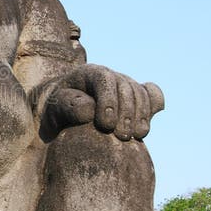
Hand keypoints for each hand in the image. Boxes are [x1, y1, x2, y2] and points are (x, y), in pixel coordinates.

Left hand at [41, 64, 163, 141]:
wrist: (63, 112)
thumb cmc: (57, 109)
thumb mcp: (55, 108)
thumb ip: (68, 107)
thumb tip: (89, 110)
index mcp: (89, 73)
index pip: (104, 80)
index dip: (109, 100)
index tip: (105, 125)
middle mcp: (110, 76)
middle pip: (126, 88)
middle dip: (126, 113)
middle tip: (121, 137)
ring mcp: (126, 85)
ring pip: (141, 94)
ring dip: (141, 115)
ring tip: (135, 136)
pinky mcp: (137, 97)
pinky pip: (153, 94)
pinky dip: (155, 105)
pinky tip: (147, 123)